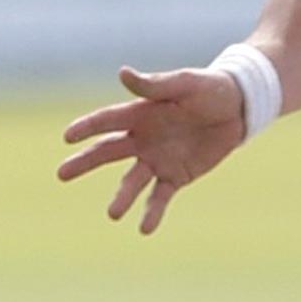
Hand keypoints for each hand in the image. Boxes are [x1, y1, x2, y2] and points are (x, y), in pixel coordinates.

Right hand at [57, 66, 244, 233]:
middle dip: (85, 163)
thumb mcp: (185, 83)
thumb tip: (122, 73)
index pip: (108, 121)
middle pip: (107, 152)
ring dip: (122, 197)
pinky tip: (144, 228)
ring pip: (132, 181)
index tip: (67, 137)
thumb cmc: (209, 89)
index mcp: (140, 113)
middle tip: (61, 174)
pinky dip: (152, 212)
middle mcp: (142, 138)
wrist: (238, 110)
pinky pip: (160, 196)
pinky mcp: (175, 176)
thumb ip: (155, 84)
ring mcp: (157, 159)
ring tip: (113, 214)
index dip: (87, 128)